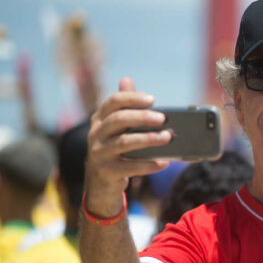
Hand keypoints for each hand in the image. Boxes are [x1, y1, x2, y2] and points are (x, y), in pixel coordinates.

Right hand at [84, 77, 170, 216]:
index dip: (133, 98)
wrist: (101, 182)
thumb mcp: (115, 128)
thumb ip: (123, 106)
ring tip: (167, 138)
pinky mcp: (107, 171)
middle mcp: (95, 134)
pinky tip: (164, 162)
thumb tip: (126, 79)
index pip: (113, 102)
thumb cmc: (114, 149)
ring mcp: (99, 153)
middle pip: (119, 119)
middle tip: (163, 119)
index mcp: (99, 119)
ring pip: (125, 142)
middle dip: (142, 117)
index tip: (153, 99)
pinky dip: (149, 164)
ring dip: (149, 139)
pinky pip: (130, 167)